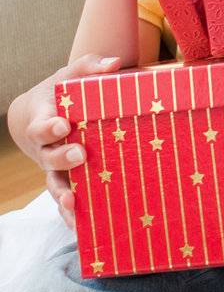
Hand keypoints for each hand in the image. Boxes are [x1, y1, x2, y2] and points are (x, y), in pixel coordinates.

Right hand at [6, 54, 124, 228]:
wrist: (45, 112)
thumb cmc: (63, 91)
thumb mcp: (72, 74)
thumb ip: (89, 66)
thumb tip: (114, 63)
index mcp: (45, 120)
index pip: (42, 125)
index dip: (50, 126)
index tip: (63, 124)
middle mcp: (46, 147)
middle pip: (49, 156)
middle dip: (63, 157)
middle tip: (80, 155)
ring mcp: (55, 167)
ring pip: (54, 185)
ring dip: (63, 196)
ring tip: (75, 203)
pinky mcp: (67, 180)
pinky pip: (66, 199)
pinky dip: (71, 214)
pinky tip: (82, 228)